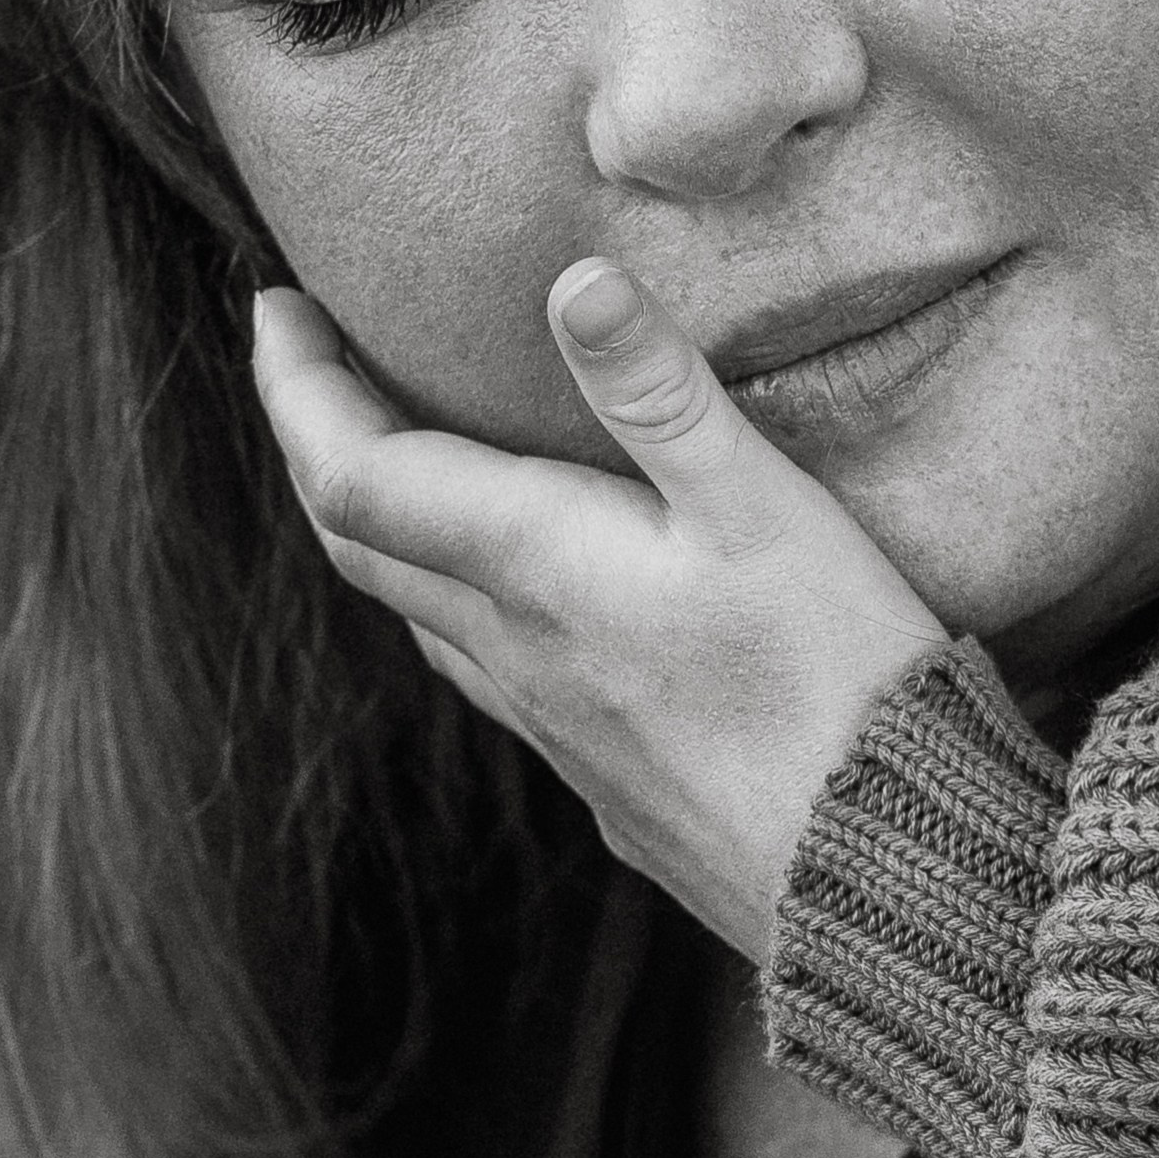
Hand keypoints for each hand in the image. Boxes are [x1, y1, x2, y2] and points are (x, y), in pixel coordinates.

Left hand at [250, 266, 948, 957]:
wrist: (880, 877)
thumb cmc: (836, 683)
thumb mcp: (765, 512)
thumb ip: (663, 394)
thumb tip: (574, 280)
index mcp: (539, 572)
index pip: (355, 473)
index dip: (298, 388)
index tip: (278, 307)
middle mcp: (520, 653)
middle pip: (363, 543)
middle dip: (316, 441)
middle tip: (310, 361)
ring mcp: (557, 727)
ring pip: (421, 615)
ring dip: (383, 525)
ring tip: (397, 459)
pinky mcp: (608, 780)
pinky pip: (490, 677)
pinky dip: (459, 606)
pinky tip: (515, 603)